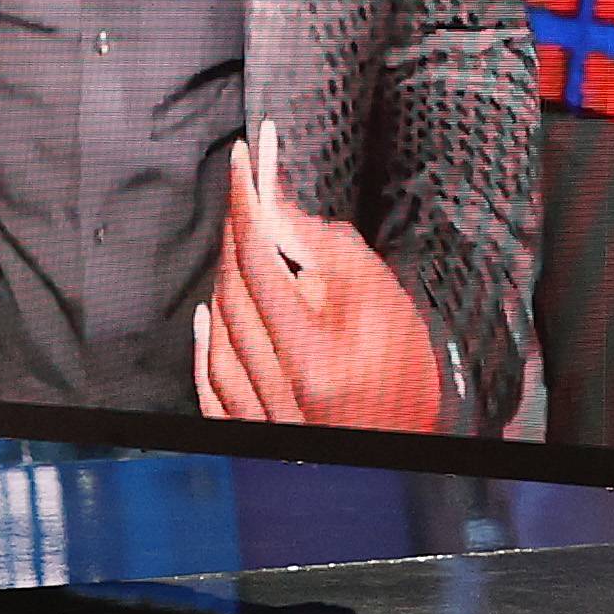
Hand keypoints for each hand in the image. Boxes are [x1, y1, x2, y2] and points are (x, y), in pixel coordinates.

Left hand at [195, 120, 445, 435]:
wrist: (408, 455)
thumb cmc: (409, 393)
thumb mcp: (388, 308)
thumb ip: (332, 256)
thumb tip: (283, 213)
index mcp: (310, 354)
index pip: (259, 254)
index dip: (249, 198)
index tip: (246, 159)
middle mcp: (276, 385)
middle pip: (233, 286)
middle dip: (237, 230)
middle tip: (249, 192)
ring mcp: (257, 408)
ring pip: (217, 324)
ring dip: (225, 275)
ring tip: (245, 245)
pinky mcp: (247, 426)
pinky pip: (209, 375)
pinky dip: (204, 338)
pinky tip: (206, 314)